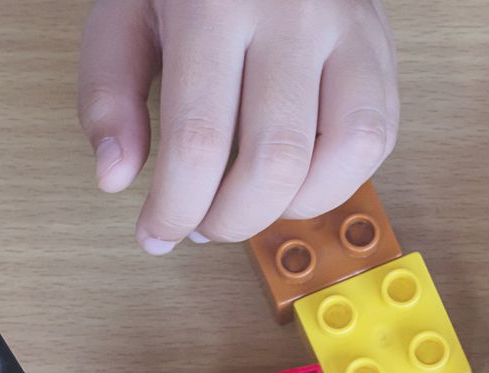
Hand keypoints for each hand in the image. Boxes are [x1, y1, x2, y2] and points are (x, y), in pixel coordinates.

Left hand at [77, 0, 397, 252]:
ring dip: (292, 207)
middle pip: (274, 161)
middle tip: (202, 225)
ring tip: (251, 202)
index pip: (199, 139)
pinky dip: (335, 180)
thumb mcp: (125, 11)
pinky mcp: (380, 47)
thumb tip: (116, 178)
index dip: (176, 208)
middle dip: (232, 220)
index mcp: (214, 2)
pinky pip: (377, 138)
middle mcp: (292, 13)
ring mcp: (348, 28)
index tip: (156, 234)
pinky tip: (294, 176)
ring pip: (343, 155)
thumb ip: (108, 91)